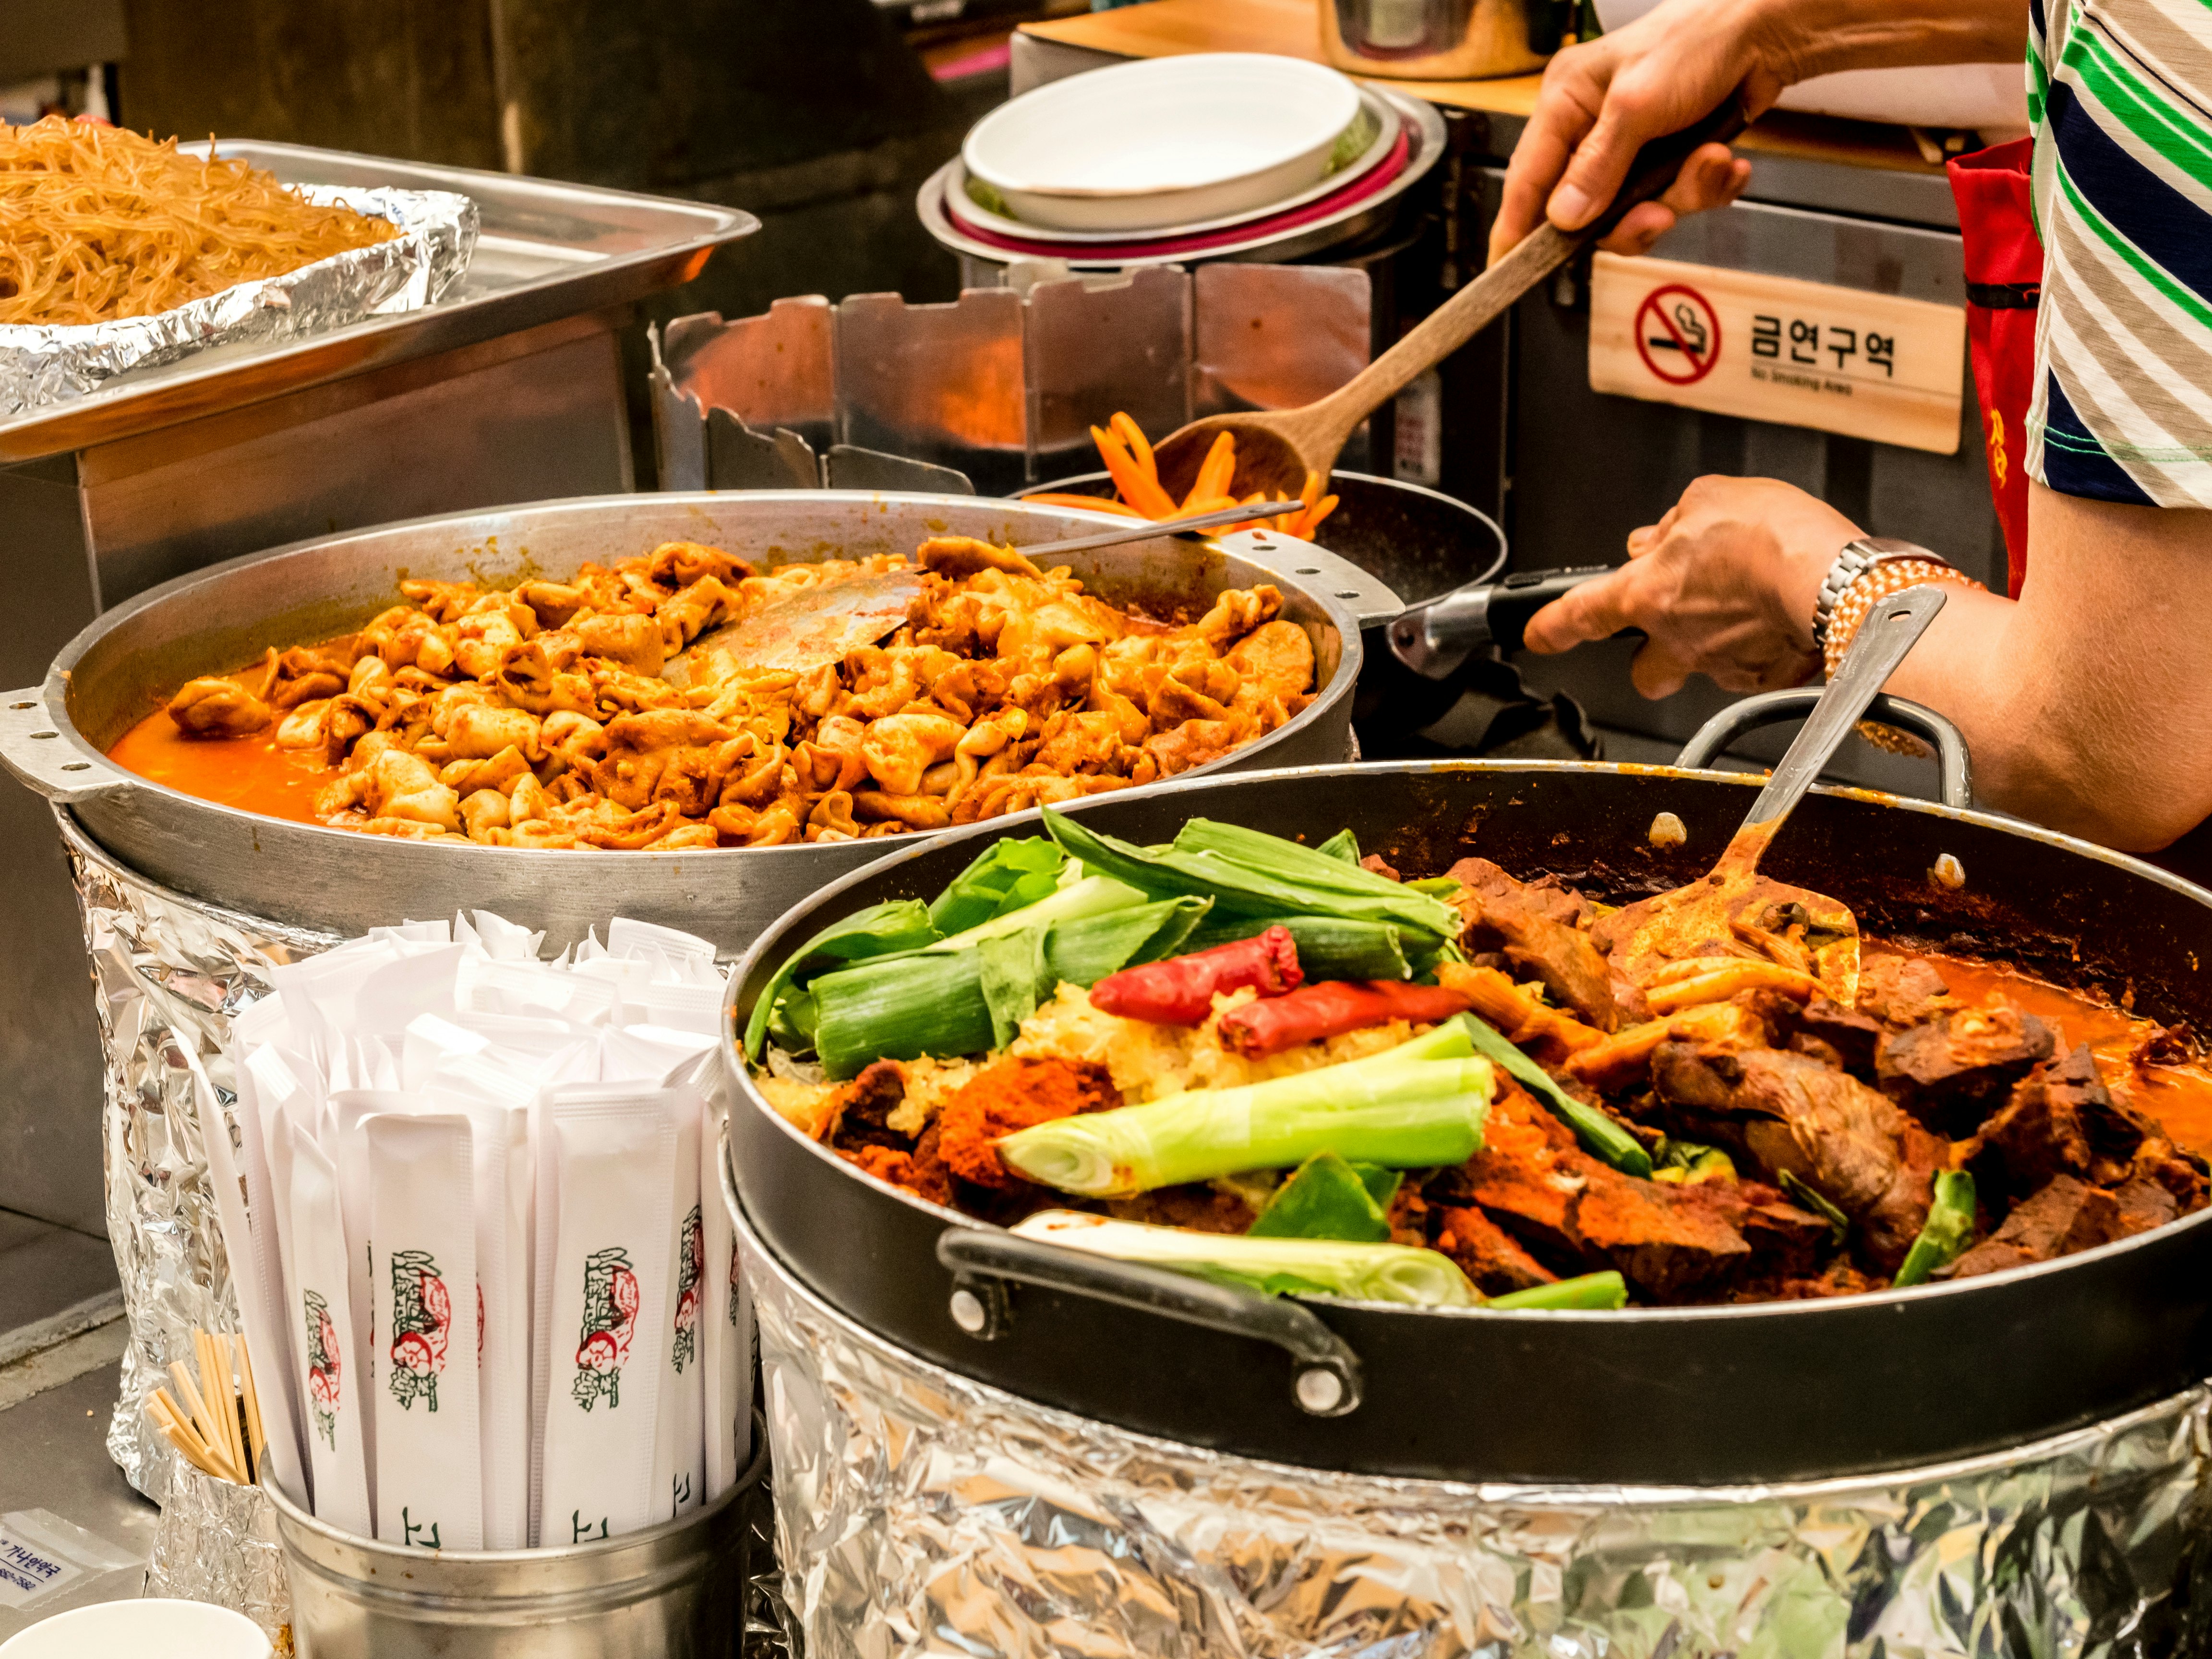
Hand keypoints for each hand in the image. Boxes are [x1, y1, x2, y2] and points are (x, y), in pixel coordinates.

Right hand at [1489, 0, 1793, 262]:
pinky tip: (1723, 164)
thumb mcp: (1637, 104)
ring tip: (1708, 164)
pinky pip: (1675, 200)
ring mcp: (1632, 147)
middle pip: (1585, 211)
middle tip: (1657, 216)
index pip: (1527, 177)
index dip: (1517, 228)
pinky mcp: (1669, 159)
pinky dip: (1705, 188)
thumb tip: (1563, 217)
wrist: (1768, 30)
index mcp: (1567, 102)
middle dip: (1629, 218)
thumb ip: (1597, 165)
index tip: (1508, 269)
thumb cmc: (1698, 40)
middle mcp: (1593, 129)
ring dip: (1679, 196)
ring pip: (1636, 211)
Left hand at [1522, 476, 1856, 696]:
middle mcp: (1676, 640)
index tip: (1537, 635)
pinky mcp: (1764, 678)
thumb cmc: (1774, 539)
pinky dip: (1762, 643)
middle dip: (1653, 652)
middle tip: (1678, 621)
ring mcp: (1719, 665)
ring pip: (1700, 667)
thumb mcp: (1709, 499)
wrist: (1837, 582)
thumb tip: (1660, 535)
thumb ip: (1675, 521)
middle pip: (1644, 670)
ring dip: (1716, 639)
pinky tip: (1781, 613)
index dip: (1551, 627)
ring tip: (1749, 602)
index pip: (1578, 617)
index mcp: (1646, 594)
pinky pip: (1752, 667)